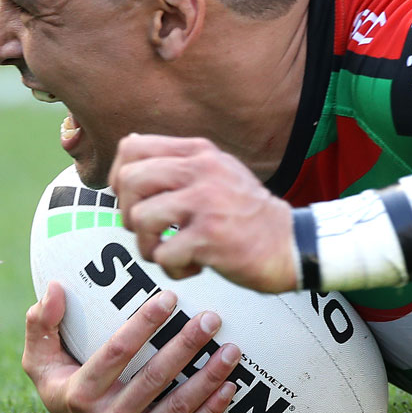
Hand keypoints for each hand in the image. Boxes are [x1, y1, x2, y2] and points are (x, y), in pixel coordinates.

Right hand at [22, 282, 241, 412]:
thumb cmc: (62, 389)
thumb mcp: (40, 361)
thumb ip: (42, 324)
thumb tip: (54, 287)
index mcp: (79, 393)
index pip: (116, 352)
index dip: (144, 324)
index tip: (170, 298)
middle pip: (153, 378)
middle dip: (185, 346)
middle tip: (211, 318)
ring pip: (176, 408)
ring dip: (207, 378)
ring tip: (231, 350)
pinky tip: (229, 388)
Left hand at [108, 133, 297, 292]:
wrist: (291, 244)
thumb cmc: (248, 213)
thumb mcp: (218, 171)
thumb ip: (178, 160)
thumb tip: (130, 143)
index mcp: (200, 153)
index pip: (132, 148)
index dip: (120, 177)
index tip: (135, 200)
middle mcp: (202, 171)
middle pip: (130, 181)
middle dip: (129, 213)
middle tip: (151, 230)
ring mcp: (206, 203)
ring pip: (139, 219)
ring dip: (147, 246)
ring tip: (170, 252)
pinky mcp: (210, 238)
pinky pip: (162, 255)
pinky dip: (172, 269)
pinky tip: (193, 267)